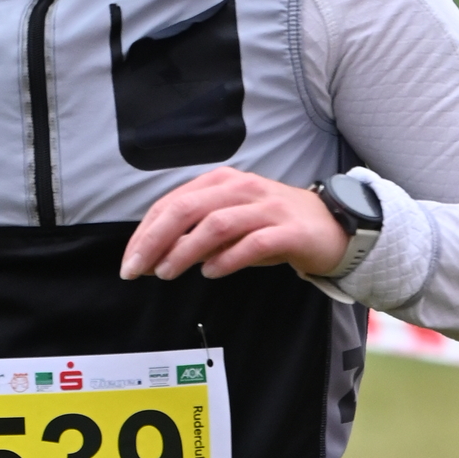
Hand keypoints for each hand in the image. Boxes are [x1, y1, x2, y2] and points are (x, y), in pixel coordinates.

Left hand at [121, 169, 352, 283]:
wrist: (329, 228)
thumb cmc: (271, 228)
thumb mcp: (229, 226)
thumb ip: (194, 235)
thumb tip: (155, 257)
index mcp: (222, 183)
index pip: (173, 203)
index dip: (145, 232)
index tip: (129, 262)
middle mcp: (242, 189)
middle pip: (188, 209)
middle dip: (155, 240)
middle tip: (137, 270)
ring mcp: (266, 208)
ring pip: (216, 224)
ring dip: (185, 250)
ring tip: (167, 273)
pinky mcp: (288, 231)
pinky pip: (253, 243)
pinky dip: (227, 259)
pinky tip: (210, 273)